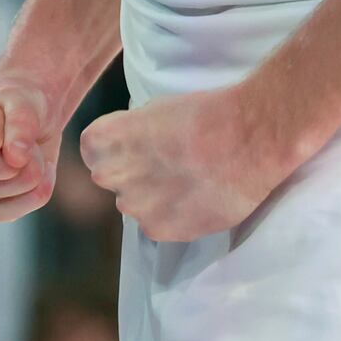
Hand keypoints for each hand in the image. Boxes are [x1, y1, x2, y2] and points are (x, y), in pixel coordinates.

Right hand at [0, 75, 60, 225]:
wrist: (26, 120)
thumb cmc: (15, 101)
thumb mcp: (22, 97)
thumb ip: (21, 120)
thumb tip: (17, 159)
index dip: (5, 123)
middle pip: (3, 168)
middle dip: (24, 148)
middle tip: (11, 134)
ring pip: (14, 186)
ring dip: (34, 166)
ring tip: (18, 150)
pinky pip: (20, 208)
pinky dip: (38, 188)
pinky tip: (28, 171)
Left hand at [79, 86, 284, 240]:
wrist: (248, 139)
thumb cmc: (205, 114)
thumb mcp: (155, 109)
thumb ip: (132, 133)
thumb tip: (131, 147)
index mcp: (106, 140)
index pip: (92, 150)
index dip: (115, 148)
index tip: (136, 146)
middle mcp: (112, 176)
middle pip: (112, 179)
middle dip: (133, 174)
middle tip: (167, 165)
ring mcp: (135, 206)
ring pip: (135, 205)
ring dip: (152, 198)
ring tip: (187, 183)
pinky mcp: (160, 230)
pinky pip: (156, 225)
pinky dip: (172, 217)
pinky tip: (195, 199)